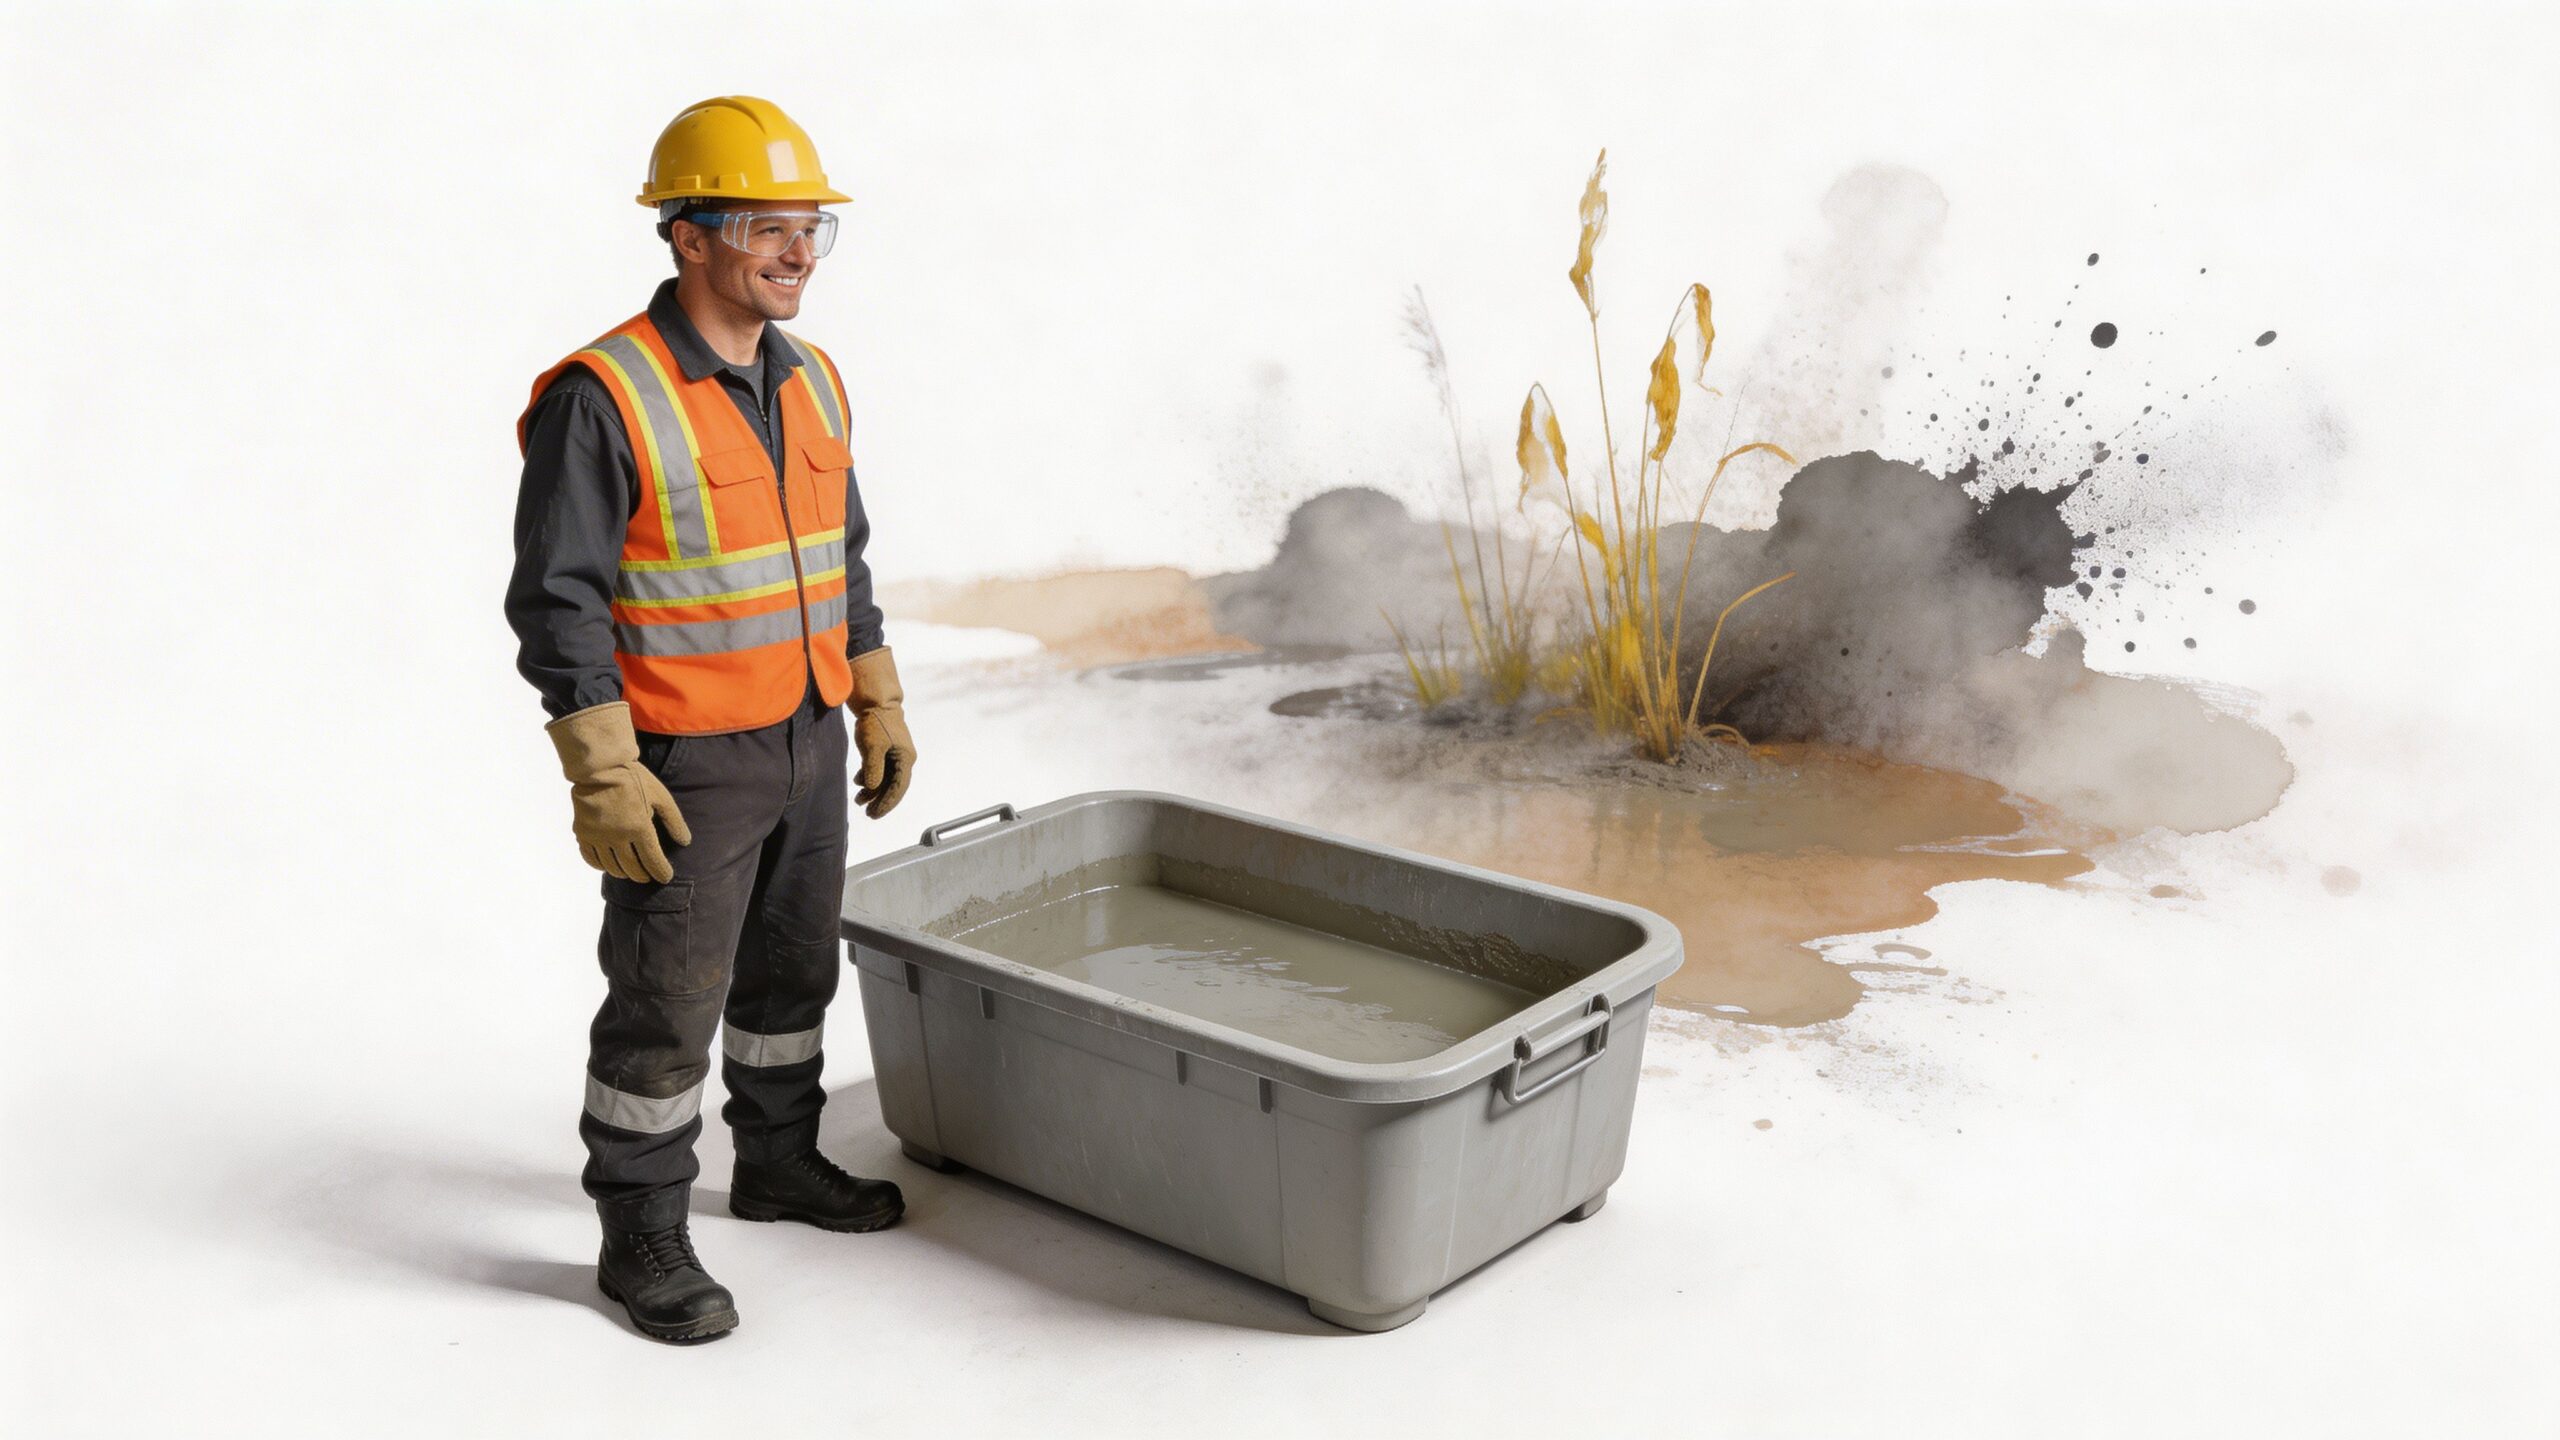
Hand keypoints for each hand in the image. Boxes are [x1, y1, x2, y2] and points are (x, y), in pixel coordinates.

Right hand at [545, 701, 693, 882]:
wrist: (600, 767)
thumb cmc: (634, 779)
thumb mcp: (661, 796)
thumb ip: (674, 820)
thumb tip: (685, 842)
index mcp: (639, 828)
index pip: (652, 860)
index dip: (660, 872)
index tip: (665, 877)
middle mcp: (618, 837)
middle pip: (632, 867)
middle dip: (642, 875)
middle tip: (647, 877)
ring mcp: (598, 836)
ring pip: (611, 866)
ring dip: (623, 873)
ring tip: (629, 872)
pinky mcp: (583, 833)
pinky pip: (590, 858)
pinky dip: (600, 866)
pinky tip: (607, 865)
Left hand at [854, 707, 914, 818]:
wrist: (876, 702)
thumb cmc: (876, 723)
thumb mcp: (873, 747)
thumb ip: (873, 769)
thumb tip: (873, 788)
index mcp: (905, 759)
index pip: (898, 787)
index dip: (887, 803)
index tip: (875, 813)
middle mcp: (903, 759)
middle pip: (893, 786)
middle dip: (880, 801)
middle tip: (868, 814)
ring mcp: (895, 754)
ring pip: (885, 778)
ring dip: (873, 790)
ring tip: (859, 800)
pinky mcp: (886, 749)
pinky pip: (880, 769)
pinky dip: (869, 778)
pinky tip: (858, 783)